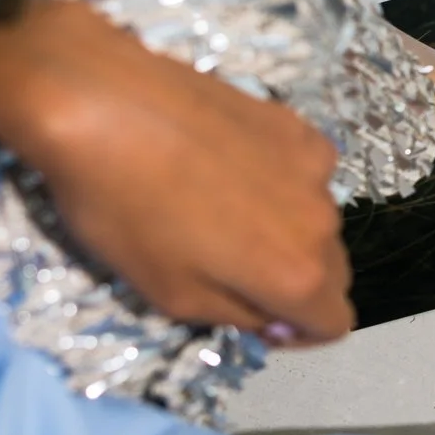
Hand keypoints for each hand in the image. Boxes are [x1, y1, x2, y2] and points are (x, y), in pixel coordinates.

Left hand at [0, 0, 354, 343]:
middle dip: (292, 280)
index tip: (252, 313)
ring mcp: (313, 164)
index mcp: (296, 275)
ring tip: (219, 205)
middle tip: (228, 263)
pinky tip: (226, 163)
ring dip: (286, 228)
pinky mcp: (293, 122)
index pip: (332, 324)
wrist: (101, 103)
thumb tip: (272, 317)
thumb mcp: (170, 295)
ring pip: (315, 219)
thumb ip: (238, 316)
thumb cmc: (125, 211)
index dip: (295, 331)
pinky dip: (278, 180)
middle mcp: (323, 221)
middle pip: (332, 271)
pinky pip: (303, 171)